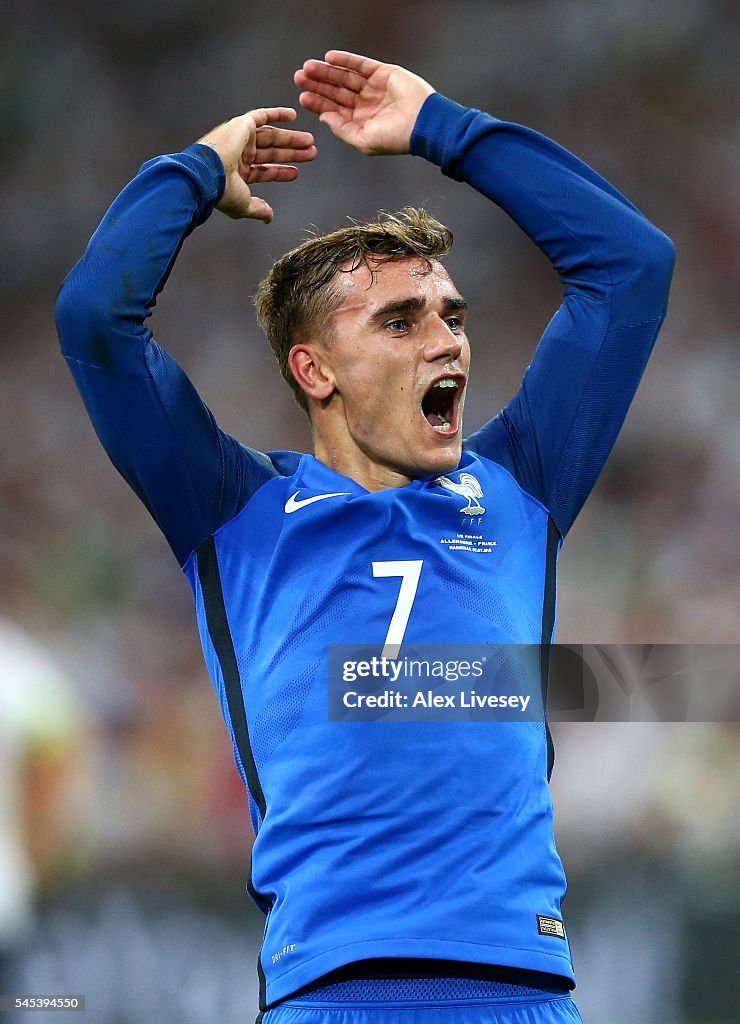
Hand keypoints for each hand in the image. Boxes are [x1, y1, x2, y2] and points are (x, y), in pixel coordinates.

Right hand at [198, 107, 316, 221]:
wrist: (208, 173)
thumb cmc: (222, 191)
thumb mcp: (244, 205)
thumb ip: (257, 209)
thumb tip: (268, 217)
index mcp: (237, 172)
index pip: (264, 170)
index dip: (281, 172)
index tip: (296, 173)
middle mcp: (239, 153)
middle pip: (271, 152)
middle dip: (292, 153)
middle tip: (311, 153)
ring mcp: (240, 138)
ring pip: (271, 137)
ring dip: (291, 138)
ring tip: (310, 141)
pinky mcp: (242, 125)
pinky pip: (261, 116)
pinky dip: (277, 114)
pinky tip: (293, 115)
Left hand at [295, 50, 433, 155]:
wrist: (423, 124)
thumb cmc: (395, 139)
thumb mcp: (363, 140)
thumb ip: (343, 130)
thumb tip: (324, 118)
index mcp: (360, 122)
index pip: (334, 110)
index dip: (318, 103)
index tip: (302, 97)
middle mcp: (365, 104)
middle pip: (336, 91)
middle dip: (318, 84)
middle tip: (299, 77)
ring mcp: (374, 88)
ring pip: (345, 77)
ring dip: (327, 72)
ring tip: (309, 67)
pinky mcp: (383, 73)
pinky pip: (360, 64)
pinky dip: (345, 60)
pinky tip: (329, 58)